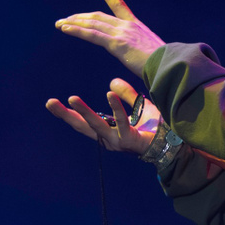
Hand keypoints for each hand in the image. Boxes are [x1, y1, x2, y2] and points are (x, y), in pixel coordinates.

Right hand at [45, 76, 164, 153]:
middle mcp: (109, 138)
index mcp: (107, 131)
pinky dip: (116, 108)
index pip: (82, 122)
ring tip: (72, 98)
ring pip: (97, 126)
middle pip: (82, 127)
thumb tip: (112, 81)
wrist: (174, 143)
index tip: (51, 102)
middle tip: (50, 102)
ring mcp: (119, 141)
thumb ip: (127, 96)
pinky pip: (122, 122)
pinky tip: (109, 94)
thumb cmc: (155, 129)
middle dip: (66, 115)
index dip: (67, 113)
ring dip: (84, 111)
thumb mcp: (139, 108)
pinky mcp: (131, 141)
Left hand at [55, 0, 165, 76]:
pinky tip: (65, 28)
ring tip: (60, 24)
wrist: (172, 67)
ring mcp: (122, 33)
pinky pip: (91, 35)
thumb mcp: (156, 55)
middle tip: (66, 19)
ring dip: (74, 22)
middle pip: (98, 16)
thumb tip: (145, 61)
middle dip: (80, 16)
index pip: (119, 5)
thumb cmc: (167, 66)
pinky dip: (76, 30)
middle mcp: (128, 26)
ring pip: (92, 23)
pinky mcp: (117, 44)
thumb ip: (145, 53)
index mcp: (138, 27)